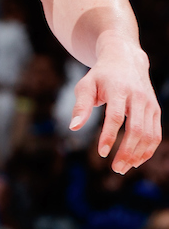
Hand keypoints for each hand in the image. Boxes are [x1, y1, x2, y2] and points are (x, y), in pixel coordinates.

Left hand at [70, 41, 160, 172]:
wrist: (125, 59)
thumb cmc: (101, 75)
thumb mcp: (86, 84)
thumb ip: (81, 105)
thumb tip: (73, 127)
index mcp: (118, 89)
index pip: (116, 116)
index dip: (109, 136)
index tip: (102, 153)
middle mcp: (137, 97)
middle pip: (136, 130)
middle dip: (126, 151)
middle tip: (115, 169)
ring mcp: (149, 104)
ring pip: (149, 135)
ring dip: (138, 155)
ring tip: (123, 168)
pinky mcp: (156, 110)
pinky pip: (155, 135)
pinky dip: (147, 150)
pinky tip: (135, 161)